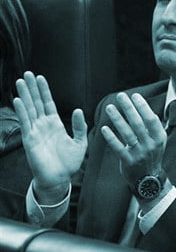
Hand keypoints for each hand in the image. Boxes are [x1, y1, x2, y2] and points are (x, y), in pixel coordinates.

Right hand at [13, 71, 87, 203]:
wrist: (59, 179)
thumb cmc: (69, 163)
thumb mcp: (80, 142)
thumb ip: (80, 126)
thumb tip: (79, 110)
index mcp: (55, 124)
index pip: (48, 103)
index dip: (44, 90)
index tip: (40, 77)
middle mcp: (43, 125)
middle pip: (36, 102)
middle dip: (32, 88)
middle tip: (27, 73)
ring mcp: (35, 131)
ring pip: (29, 109)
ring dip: (25, 95)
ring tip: (20, 81)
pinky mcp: (30, 140)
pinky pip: (25, 122)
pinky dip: (22, 111)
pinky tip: (18, 100)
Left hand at [100, 92, 166, 183]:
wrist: (148, 180)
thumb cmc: (152, 156)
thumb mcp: (159, 142)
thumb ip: (155, 128)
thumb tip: (151, 113)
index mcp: (159, 138)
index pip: (151, 119)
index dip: (143, 106)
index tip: (135, 95)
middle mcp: (150, 145)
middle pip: (138, 123)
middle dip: (129, 108)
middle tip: (120, 96)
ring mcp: (139, 153)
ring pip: (127, 133)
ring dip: (118, 119)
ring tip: (109, 108)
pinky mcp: (128, 161)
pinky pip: (118, 147)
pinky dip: (111, 138)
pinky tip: (104, 128)